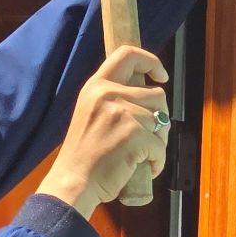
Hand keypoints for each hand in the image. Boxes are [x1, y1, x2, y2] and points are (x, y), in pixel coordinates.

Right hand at [37, 45, 169, 217]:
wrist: (73, 182)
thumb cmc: (83, 155)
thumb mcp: (90, 113)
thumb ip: (112, 99)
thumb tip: (147, 94)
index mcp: (96, 86)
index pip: (128, 54)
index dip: (151, 61)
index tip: (160, 76)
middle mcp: (108, 94)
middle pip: (157, 95)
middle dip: (160, 117)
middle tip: (149, 137)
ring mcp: (122, 113)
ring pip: (162, 120)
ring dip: (159, 141)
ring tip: (141, 155)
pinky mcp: (135, 135)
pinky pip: (160, 146)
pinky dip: (158, 160)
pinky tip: (144, 167)